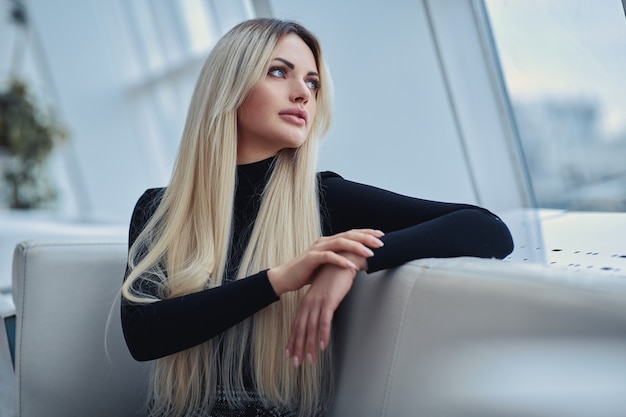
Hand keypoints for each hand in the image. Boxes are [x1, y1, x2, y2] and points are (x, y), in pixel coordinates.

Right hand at [267, 229, 383, 295]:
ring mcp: (317, 249)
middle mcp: (324, 241)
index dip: (366, 233)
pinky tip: (351, 266)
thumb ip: (340, 260)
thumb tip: (357, 262)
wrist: (286, 277)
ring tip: (369, 253)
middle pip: (348, 235)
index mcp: (329, 241)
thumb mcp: (327, 265)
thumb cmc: (307, 272)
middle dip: (366, 238)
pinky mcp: (311, 258)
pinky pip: (328, 257)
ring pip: (340, 243)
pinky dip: (341, 261)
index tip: (380, 235)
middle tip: (380, 242)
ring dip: (356, 247)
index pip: (350, 233)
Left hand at [285, 251, 366, 366]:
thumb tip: (319, 316)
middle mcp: (310, 302)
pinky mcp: (330, 300)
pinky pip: (325, 321)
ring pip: (311, 328)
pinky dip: (323, 334)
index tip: (290, 353)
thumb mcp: (324, 291)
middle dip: (298, 346)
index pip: (297, 323)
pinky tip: (323, 345)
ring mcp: (319, 301)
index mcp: (307, 300)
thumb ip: (320, 303)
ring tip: (310, 359)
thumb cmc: (335, 275)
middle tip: (295, 362)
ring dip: (310, 345)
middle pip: (301, 328)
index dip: (293, 339)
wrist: (345, 259)